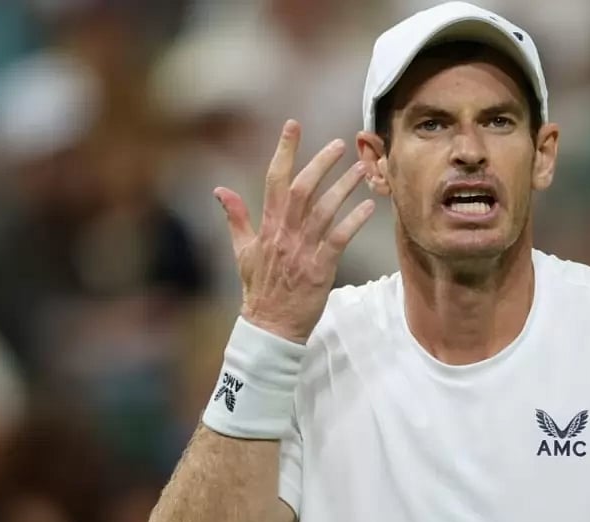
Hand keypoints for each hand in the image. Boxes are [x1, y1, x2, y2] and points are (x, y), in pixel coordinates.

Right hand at [215, 120, 374, 342]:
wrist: (270, 327)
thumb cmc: (258, 290)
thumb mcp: (242, 252)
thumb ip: (236, 218)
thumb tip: (220, 190)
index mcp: (266, 227)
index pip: (274, 180)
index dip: (284, 150)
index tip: (293, 126)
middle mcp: (284, 234)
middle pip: (302, 189)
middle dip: (321, 163)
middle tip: (340, 144)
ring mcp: (302, 251)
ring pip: (324, 211)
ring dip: (344, 187)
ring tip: (362, 170)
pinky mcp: (320, 269)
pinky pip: (339, 239)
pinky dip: (354, 222)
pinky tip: (369, 208)